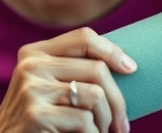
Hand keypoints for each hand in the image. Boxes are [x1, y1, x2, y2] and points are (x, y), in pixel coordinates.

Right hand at [0, 28, 135, 132]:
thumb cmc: (36, 121)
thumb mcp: (46, 87)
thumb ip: (70, 71)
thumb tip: (125, 64)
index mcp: (34, 53)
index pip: (84, 37)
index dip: (112, 51)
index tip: (131, 69)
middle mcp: (31, 66)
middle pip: (97, 69)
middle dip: (118, 101)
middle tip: (122, 125)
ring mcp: (31, 90)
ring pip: (95, 96)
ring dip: (106, 122)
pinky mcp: (36, 115)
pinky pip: (85, 122)